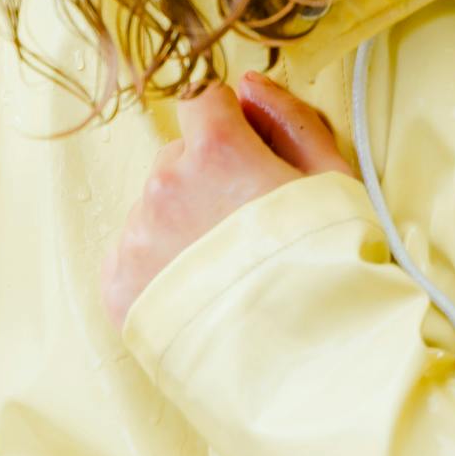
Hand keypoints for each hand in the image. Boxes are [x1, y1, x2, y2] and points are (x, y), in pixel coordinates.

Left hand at [102, 73, 351, 329]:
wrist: (308, 370)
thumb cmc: (332, 271)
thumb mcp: (336, 182)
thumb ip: (290, 119)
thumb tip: (247, 85)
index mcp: (215, 150)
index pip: (201, 101)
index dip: (231, 127)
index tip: (251, 160)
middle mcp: (164, 185)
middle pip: (177, 158)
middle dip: (207, 181)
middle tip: (248, 232)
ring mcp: (136, 236)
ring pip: (154, 208)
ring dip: (182, 226)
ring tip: (229, 274)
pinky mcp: (118, 283)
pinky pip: (133, 254)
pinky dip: (159, 268)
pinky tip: (201, 295)